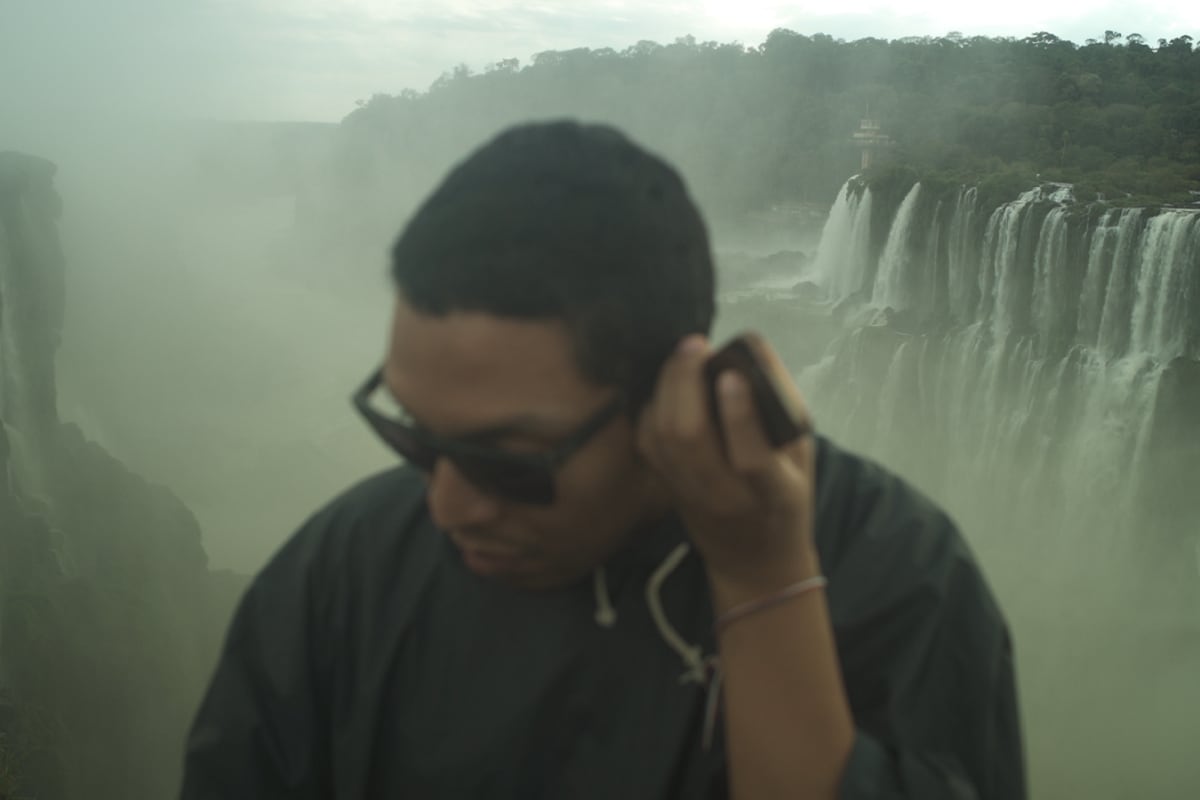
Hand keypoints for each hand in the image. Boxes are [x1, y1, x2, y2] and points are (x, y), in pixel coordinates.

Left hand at [637, 333, 819, 601]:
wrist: (753, 562)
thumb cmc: (784, 503)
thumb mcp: (802, 461)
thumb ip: (783, 414)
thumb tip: (753, 353)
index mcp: (771, 494)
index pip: (751, 459)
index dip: (738, 415)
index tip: (730, 374)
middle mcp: (721, 495)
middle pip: (687, 437)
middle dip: (685, 382)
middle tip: (696, 344)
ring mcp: (686, 493)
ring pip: (660, 436)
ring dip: (666, 387)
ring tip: (684, 356)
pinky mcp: (663, 487)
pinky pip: (647, 440)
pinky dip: (653, 405)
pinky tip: (669, 386)